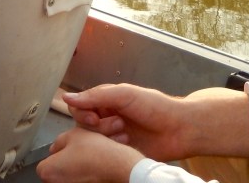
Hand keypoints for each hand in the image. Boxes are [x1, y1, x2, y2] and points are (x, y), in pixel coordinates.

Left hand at [37, 127, 142, 182]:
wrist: (119, 165)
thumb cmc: (97, 153)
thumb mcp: (73, 134)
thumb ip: (59, 141)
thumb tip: (56, 147)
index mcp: (48, 171)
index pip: (45, 162)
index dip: (57, 153)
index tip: (66, 150)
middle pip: (56, 171)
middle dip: (64, 162)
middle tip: (78, 154)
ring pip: (68, 176)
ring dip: (75, 169)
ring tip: (88, 160)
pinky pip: (78, 180)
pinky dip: (84, 176)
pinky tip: (93, 168)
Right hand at [65, 84, 248, 161]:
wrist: (181, 129)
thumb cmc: (157, 107)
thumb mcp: (125, 95)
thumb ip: (96, 96)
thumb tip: (67, 97)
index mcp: (107, 100)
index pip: (80, 105)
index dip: (83, 112)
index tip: (94, 117)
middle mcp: (108, 117)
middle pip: (84, 124)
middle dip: (98, 127)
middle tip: (116, 125)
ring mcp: (114, 135)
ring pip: (93, 140)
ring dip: (106, 138)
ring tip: (125, 135)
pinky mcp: (121, 152)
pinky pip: (105, 153)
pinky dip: (112, 150)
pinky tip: (127, 145)